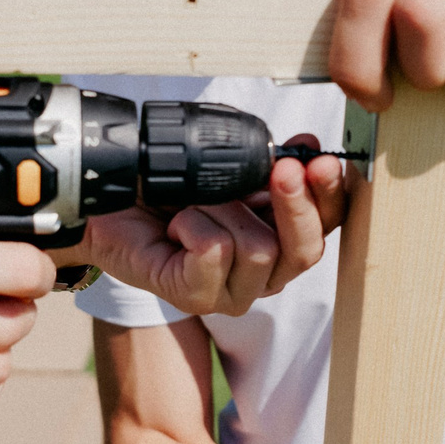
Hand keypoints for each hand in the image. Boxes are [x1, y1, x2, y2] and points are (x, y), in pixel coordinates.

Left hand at [67, 141, 349, 316]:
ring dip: (223, 209)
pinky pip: (216, 252)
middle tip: (283, 169)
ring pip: (258, 248)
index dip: (331, 196)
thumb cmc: (174, 188)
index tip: (323, 161)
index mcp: (282, 241)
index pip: (328, 228)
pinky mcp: (195, 298)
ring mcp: (231, 293)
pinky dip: (194, 224)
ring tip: (193, 205)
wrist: (113, 200)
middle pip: (305, 250)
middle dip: (296, 205)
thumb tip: (309, 145)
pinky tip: (176, 224)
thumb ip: (272, 166)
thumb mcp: (230, 171)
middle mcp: (265, 275)